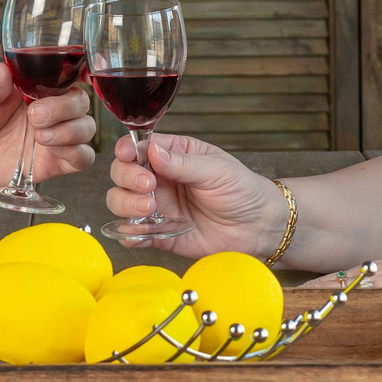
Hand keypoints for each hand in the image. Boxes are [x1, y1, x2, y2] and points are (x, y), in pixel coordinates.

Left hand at [0, 62, 95, 190]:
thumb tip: (1, 69)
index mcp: (35, 86)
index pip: (69, 74)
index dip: (84, 71)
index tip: (83, 73)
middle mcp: (51, 109)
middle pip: (81, 101)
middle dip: (64, 108)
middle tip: (34, 115)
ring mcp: (55, 135)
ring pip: (86, 127)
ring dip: (69, 131)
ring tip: (40, 135)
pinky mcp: (54, 162)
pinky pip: (83, 157)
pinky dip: (77, 153)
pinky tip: (54, 150)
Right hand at [106, 132, 286, 257]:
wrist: (259, 227)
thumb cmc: (242, 190)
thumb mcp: (216, 170)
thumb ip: (182, 163)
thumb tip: (152, 151)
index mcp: (173, 155)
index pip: (139, 147)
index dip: (128, 150)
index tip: (128, 155)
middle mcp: (160, 180)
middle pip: (123, 174)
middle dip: (127, 178)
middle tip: (148, 185)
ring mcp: (159, 207)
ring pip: (121, 202)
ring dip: (126, 204)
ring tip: (149, 208)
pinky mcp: (160, 234)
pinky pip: (134, 234)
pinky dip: (128, 234)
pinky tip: (137, 232)